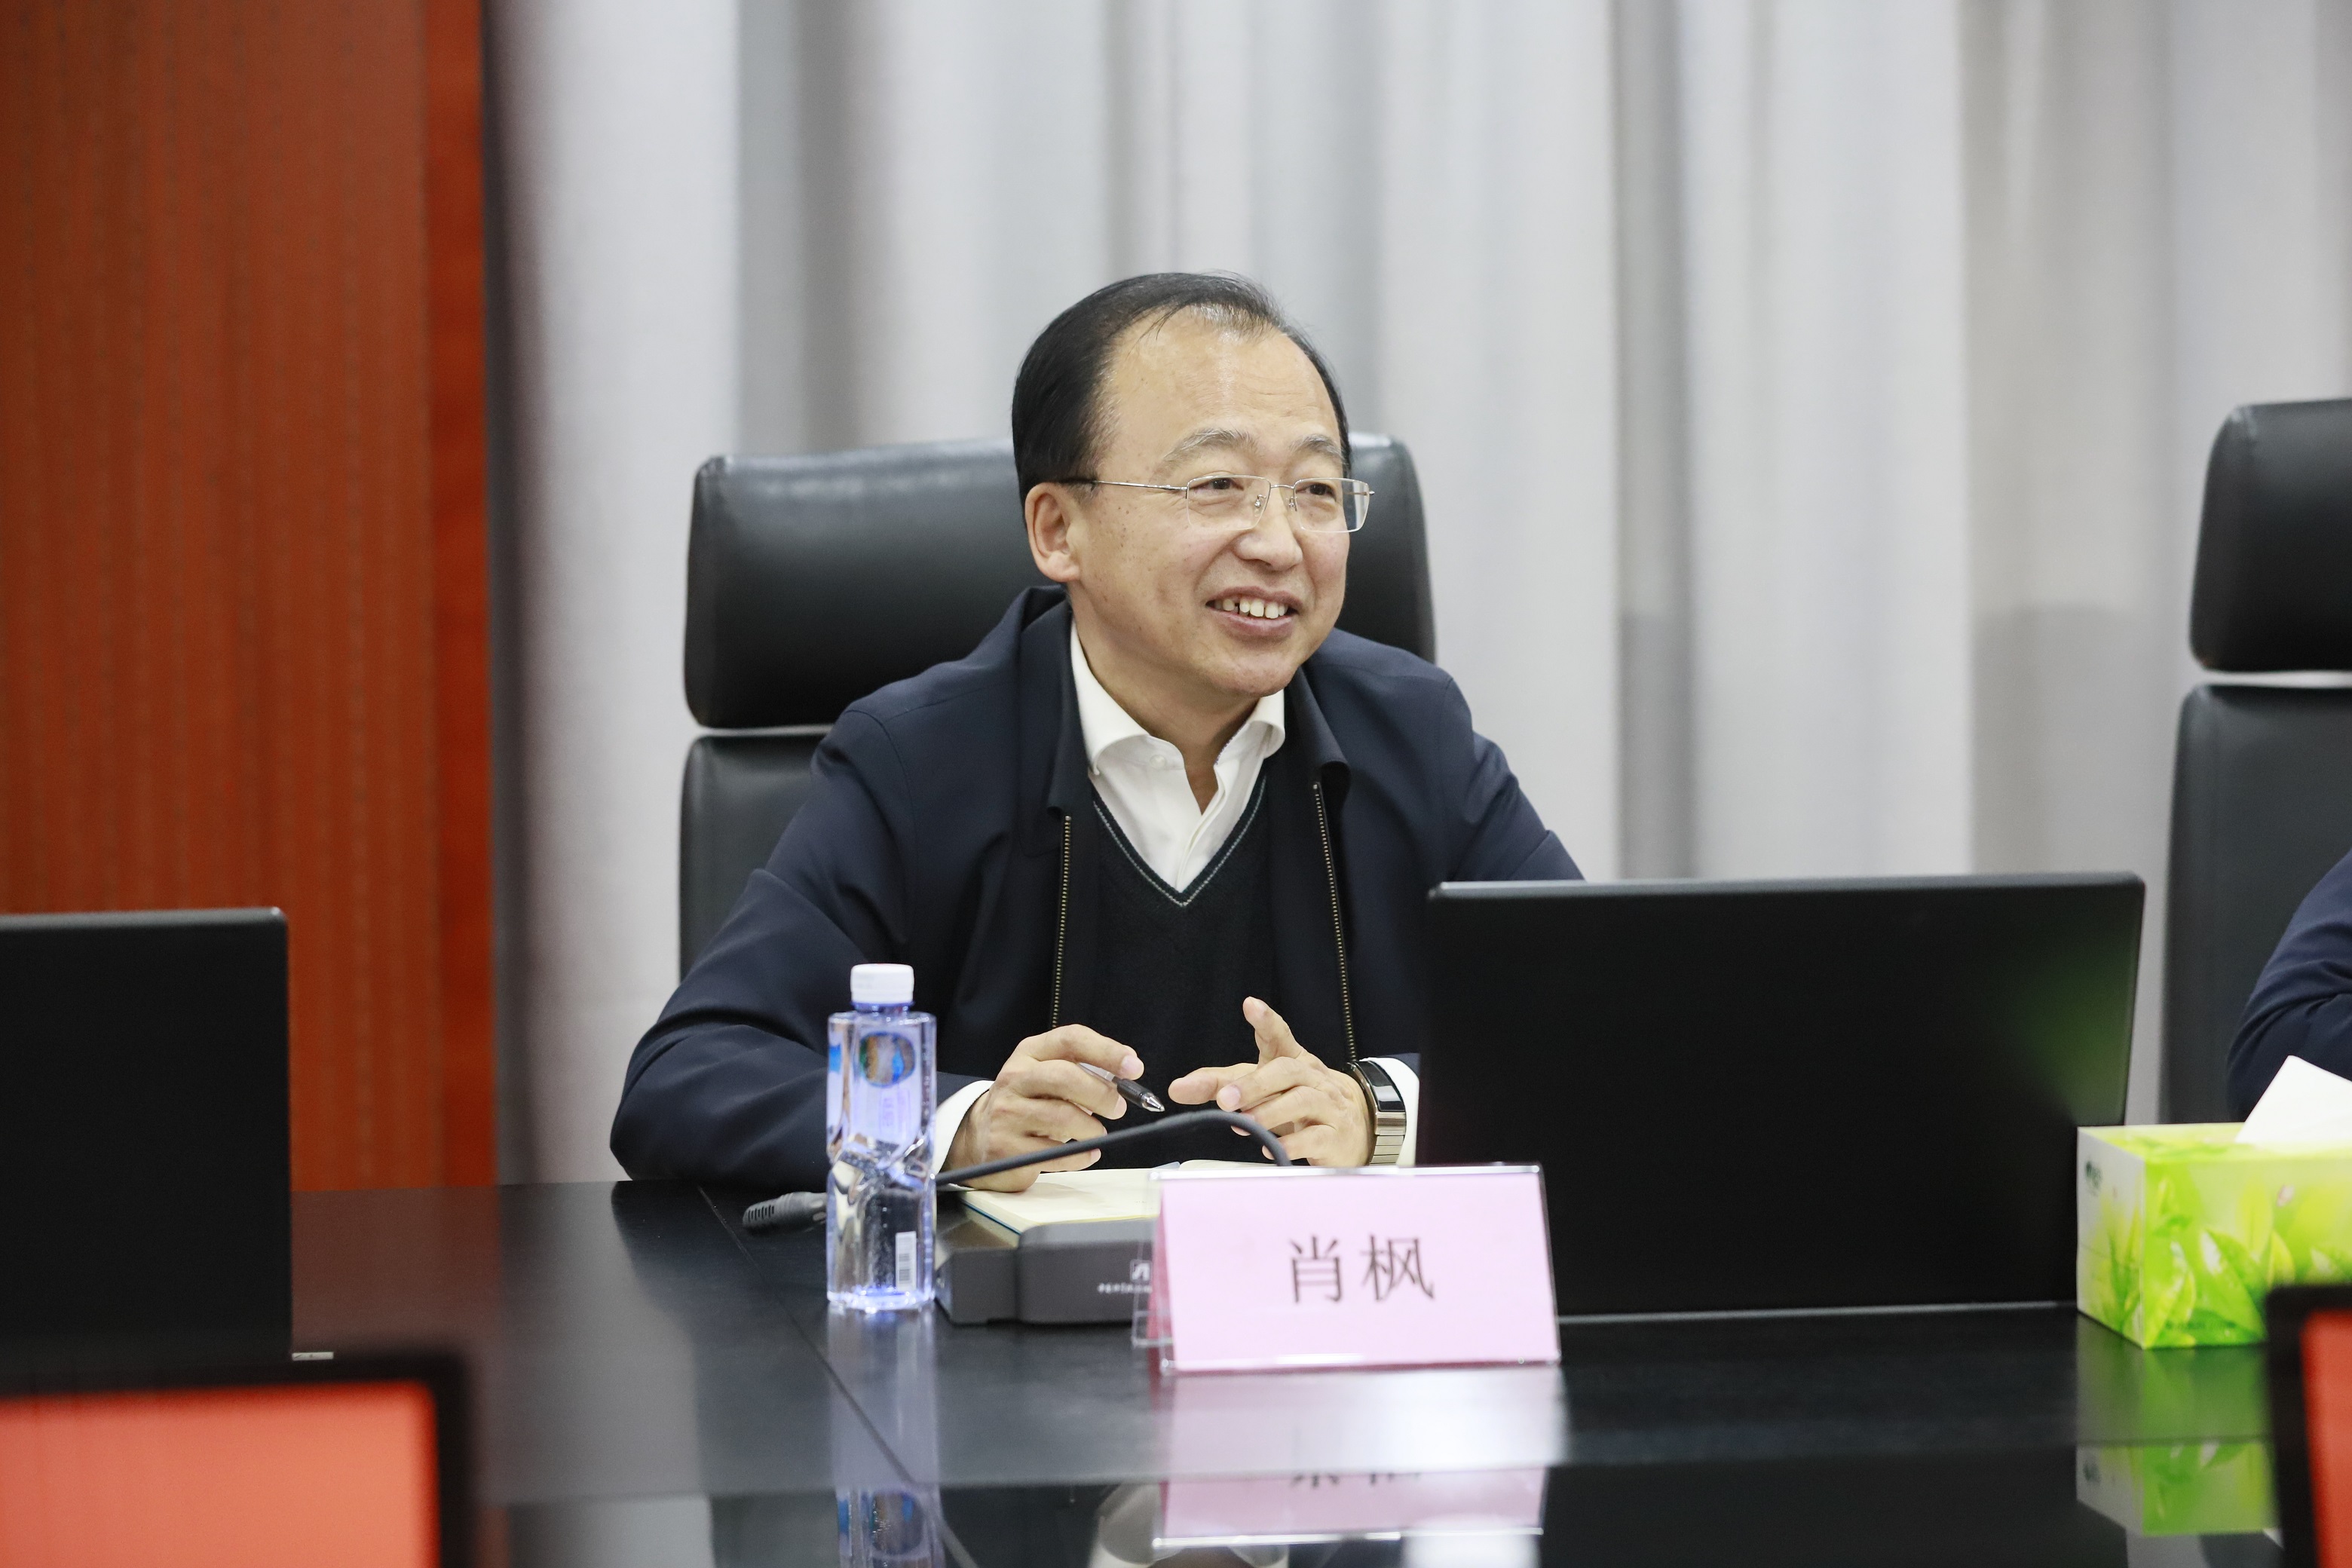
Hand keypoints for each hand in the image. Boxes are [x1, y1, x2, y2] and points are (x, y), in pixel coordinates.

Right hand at [944, 1025, 1142, 1191]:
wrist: (981, 1134)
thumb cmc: (1030, 1102)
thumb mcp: (1049, 1075)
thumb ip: (1085, 1069)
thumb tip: (1128, 1074)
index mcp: (1030, 1053)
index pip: (1070, 1040)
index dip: (1107, 1051)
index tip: (1134, 1067)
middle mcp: (1015, 1078)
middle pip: (1065, 1077)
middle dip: (1102, 1094)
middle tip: (1118, 1108)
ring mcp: (1007, 1113)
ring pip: (1061, 1117)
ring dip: (1092, 1129)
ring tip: (1097, 1133)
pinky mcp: (1006, 1148)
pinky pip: (1054, 1154)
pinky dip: (1080, 1156)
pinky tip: (1086, 1153)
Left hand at [1166, 997, 1370, 1165]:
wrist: (1351, 1128)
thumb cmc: (1297, 1101)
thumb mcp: (1259, 1088)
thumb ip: (1219, 1085)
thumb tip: (1177, 1089)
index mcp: (1291, 1060)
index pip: (1279, 1036)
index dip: (1266, 1021)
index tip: (1251, 1005)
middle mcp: (1311, 1078)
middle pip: (1286, 1071)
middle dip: (1255, 1084)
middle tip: (1226, 1099)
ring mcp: (1327, 1106)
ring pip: (1303, 1100)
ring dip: (1271, 1112)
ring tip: (1246, 1123)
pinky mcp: (1334, 1136)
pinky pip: (1316, 1137)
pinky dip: (1293, 1143)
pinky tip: (1273, 1148)